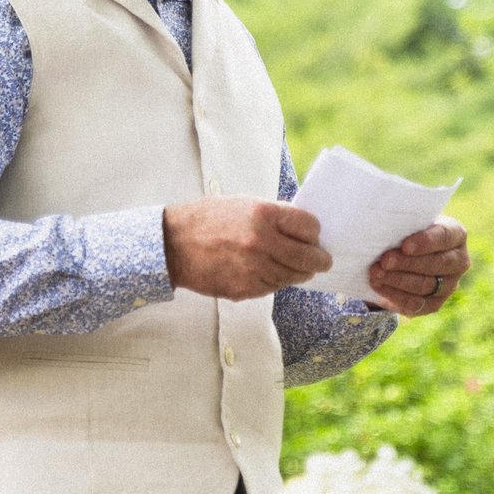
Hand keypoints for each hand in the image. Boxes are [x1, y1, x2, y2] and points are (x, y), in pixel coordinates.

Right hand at [161, 198, 330, 301]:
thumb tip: (301, 230)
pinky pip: (272, 288)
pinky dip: (276, 281)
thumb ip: (273, 216)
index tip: (314, 236)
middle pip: (308, 257)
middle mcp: (261, 242)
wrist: (171, 244)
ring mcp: (254, 268)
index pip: (309, 226)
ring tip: (297, 269)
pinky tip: (269, 273)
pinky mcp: (245, 289)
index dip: (314, 232)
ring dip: (298, 273)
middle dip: (319, 260)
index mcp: (263, 214)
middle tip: (322, 261)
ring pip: (293, 276)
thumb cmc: (205, 219)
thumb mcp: (242, 204)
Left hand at [367, 217, 469, 317]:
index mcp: (456, 235)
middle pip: (436, 264)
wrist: (401, 254)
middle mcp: (458, 261)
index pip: (445, 237)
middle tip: (384, 261)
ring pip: (425, 285)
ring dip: (397, 280)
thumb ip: (403, 223)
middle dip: (407, 263)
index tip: (405, 246)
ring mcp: (449, 285)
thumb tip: (381, 224)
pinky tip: (378, 286)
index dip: (426, 242)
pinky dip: (394, 295)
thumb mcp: (407, 222)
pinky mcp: (434, 304)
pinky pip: (415, 303)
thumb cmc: (405, 231)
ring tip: (376, 273)